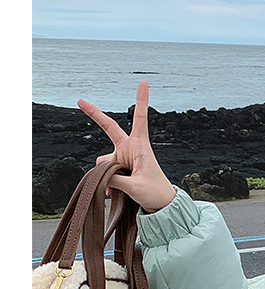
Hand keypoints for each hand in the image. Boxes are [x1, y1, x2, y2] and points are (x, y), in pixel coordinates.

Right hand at [77, 80, 176, 212]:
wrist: (161, 205)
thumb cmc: (155, 192)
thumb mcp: (135, 187)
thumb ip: (114, 179)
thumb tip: (100, 175)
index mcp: (140, 146)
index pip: (140, 118)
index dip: (141, 100)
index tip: (143, 82)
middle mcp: (130, 148)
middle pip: (109, 128)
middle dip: (94, 114)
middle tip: (80, 100)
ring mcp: (122, 158)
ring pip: (103, 161)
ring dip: (107, 174)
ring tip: (123, 188)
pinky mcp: (118, 169)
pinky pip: (104, 172)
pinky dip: (106, 183)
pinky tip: (113, 193)